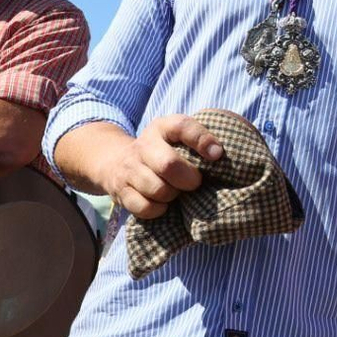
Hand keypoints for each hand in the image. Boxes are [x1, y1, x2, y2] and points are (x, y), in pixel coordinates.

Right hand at [97, 114, 223, 219]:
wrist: (115, 161)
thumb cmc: (161, 150)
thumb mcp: (175, 137)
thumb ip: (198, 140)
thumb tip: (221, 156)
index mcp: (162, 127)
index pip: (181, 126)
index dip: (201, 140)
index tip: (217, 155)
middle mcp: (144, 145)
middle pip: (168, 164)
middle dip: (188, 178)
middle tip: (195, 182)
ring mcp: (129, 169)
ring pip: (157, 189)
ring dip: (173, 195)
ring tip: (176, 192)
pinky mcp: (121, 192)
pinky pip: (144, 207)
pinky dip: (158, 209)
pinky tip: (163, 203)